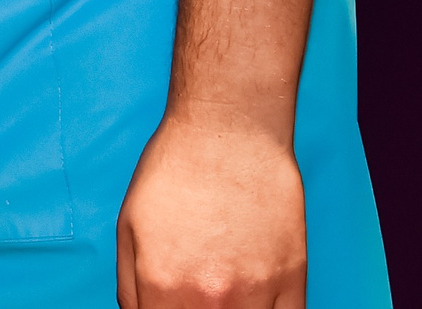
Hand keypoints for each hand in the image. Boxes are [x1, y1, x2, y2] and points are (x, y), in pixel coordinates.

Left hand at [116, 113, 307, 307]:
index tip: (169, 302)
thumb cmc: (174, 171)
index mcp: (162, 287)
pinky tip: (253, 298)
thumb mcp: (129, 226)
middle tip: (196, 289)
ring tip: (221, 286)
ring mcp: (254, 293)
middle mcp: (210, 298)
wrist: (229, 131)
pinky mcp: (292, 280)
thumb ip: (131, 287)